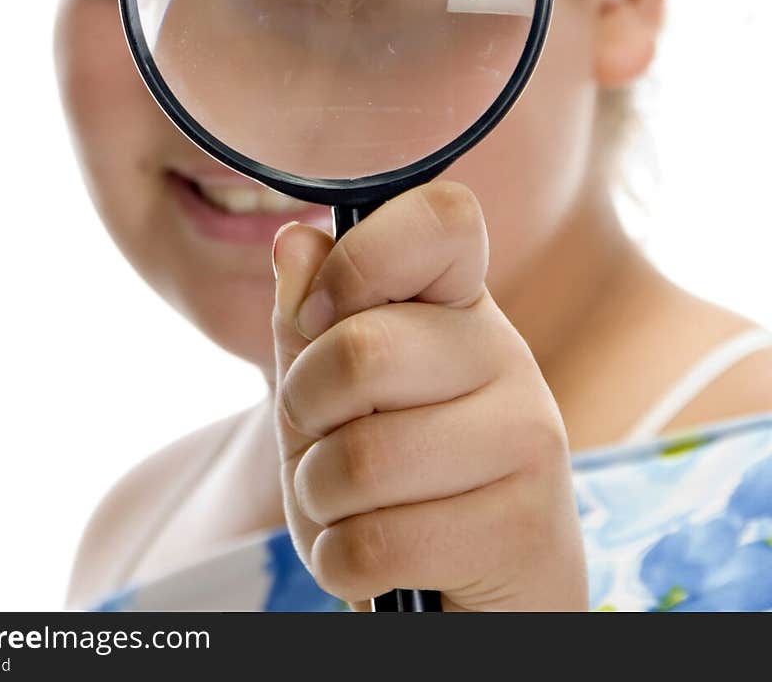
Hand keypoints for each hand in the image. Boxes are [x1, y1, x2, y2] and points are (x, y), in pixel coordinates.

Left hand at [271, 180, 588, 610]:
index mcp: (459, 303)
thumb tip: (292, 240)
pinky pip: (378, 543)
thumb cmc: (392, 484)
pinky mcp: (528, 529)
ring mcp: (529, 437)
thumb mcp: (330, 399)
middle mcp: (506, 354)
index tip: (321, 313)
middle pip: (362, 351)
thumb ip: (309, 320)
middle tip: (325, 438)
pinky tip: (377, 561)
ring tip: (354, 507)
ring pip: (362, 459)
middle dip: (305, 411)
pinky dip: (342, 563)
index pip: (441, 217)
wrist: (472, 602)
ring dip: (321, 500)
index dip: (361, 256)